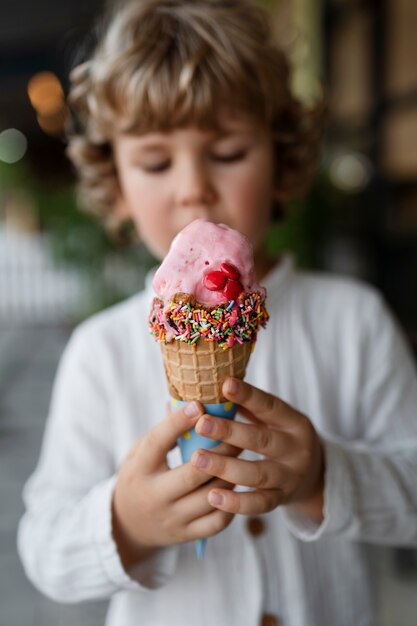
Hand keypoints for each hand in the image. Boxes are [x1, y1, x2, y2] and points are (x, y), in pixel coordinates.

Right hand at [112, 401, 237, 568]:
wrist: (127, 525)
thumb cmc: (140, 476)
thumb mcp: (140, 453)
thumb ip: (162, 432)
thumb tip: (186, 403)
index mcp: (140, 469)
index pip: (158, 442)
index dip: (178, 422)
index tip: (198, 405)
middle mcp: (154, 495)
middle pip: (192, 473)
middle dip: (219, 450)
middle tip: (238, 432)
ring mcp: (172, 518)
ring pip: (211, 496)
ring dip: (230, 474)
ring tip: (243, 456)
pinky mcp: (186, 534)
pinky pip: (217, 521)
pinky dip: (232, 503)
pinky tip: (236, 485)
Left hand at [191, 378, 324, 521]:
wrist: (314, 476)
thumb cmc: (280, 437)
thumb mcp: (274, 420)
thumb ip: (249, 407)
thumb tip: (210, 388)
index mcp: (294, 422)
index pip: (270, 406)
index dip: (248, 395)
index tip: (225, 384)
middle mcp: (296, 449)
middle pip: (261, 439)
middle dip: (229, 431)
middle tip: (201, 424)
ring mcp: (290, 477)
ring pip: (257, 473)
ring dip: (226, 467)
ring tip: (198, 459)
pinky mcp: (282, 500)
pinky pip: (258, 504)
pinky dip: (236, 503)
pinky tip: (213, 496)